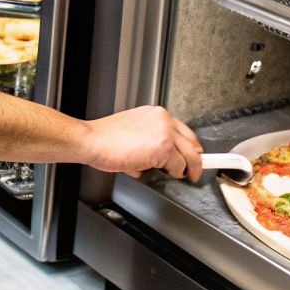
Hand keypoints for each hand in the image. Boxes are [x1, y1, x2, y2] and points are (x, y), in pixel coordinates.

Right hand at [79, 106, 202, 180]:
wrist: (93, 141)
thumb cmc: (105, 139)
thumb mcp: (133, 130)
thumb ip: (151, 138)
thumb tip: (161, 156)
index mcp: (156, 114)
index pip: (183, 130)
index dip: (191, 145)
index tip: (195, 153)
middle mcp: (163, 120)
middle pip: (192, 142)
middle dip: (196, 160)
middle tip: (196, 170)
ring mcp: (165, 133)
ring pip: (189, 155)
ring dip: (187, 168)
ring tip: (182, 175)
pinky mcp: (163, 149)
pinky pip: (177, 166)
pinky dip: (174, 173)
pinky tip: (168, 174)